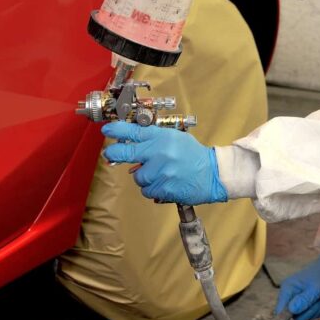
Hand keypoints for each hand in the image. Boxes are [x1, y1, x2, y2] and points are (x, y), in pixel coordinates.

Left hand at [101, 122, 228, 204]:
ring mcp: (161, 171)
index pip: (134, 131)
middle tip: (109, 154)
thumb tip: (132, 142)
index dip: (117, 130)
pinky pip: (147, 190)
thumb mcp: (175, 138)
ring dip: (144, 177)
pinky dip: (152, 188)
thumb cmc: (193, 155)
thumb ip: (155, 139)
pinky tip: (165, 183)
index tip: (106, 130)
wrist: (213, 173)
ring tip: (160, 174)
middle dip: (115, 153)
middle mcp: (160, 152)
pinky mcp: (163, 187)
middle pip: (127, 152)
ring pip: (137, 176)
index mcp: (162, 137)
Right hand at [274, 244, 319, 319]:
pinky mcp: (311, 303)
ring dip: (318, 309)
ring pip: (307, 315)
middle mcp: (293, 294)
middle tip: (318, 299)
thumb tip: (291, 310)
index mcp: (288, 288)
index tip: (301, 313)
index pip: (281, 310)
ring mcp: (302, 299)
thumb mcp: (316, 287)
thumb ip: (304, 299)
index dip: (288, 316)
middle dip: (310, 311)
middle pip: (296, 315)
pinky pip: (316, 314)